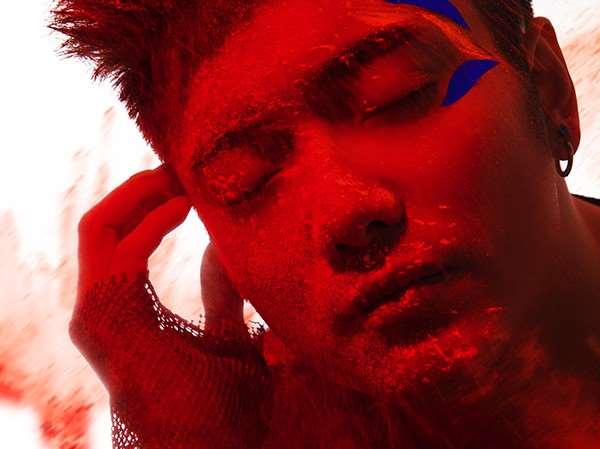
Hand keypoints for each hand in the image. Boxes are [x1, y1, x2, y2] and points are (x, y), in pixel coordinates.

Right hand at [71, 165, 270, 448]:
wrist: (214, 448)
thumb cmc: (223, 402)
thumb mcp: (229, 333)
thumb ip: (222, 293)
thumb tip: (222, 248)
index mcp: (128, 310)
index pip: (123, 238)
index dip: (152, 203)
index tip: (191, 180)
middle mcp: (102, 308)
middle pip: (104, 224)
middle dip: (142, 188)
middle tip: (184, 165)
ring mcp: (96, 315)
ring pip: (99, 228)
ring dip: (141, 194)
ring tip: (184, 174)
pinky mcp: (103, 320)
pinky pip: (116, 253)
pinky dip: (148, 224)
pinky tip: (184, 206)